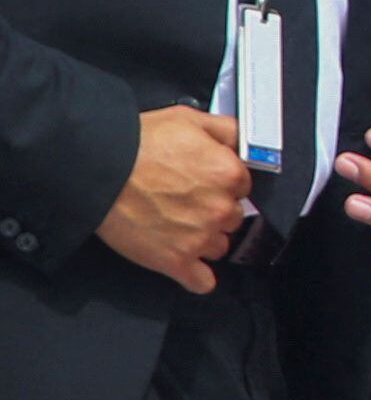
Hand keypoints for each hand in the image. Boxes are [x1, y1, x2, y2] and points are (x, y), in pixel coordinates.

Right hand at [96, 107, 250, 292]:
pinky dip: (198, 277)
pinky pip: (201, 281)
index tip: (204, 183)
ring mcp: (199, 238)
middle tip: (185, 202)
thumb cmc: (140, 143)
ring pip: (218, 246)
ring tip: (177, 227)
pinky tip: (189, 267)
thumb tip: (242, 143)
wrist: (99, 171)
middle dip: (214, 211)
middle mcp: (221, 209)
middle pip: (231, 218)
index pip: (242, 187)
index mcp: (229, 174)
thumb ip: (226, 130)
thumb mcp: (189, 118)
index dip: (223, 185)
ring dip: (204, 240)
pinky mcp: (175, 261)